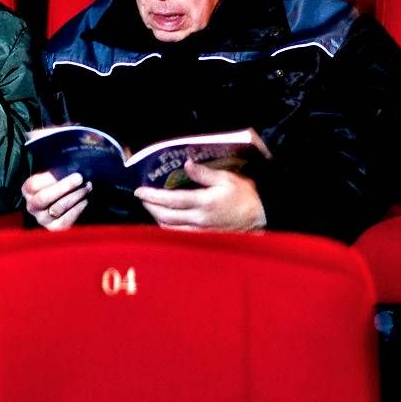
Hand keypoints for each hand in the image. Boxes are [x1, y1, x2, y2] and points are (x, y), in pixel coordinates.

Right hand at [22, 170, 90, 229]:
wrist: (65, 201)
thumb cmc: (59, 182)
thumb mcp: (53, 174)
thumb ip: (57, 170)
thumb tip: (70, 165)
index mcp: (28, 190)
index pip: (34, 184)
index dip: (49, 177)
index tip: (66, 168)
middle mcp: (32, 206)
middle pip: (43, 198)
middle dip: (64, 187)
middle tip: (79, 178)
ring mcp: (43, 219)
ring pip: (57, 208)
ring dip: (75, 196)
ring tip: (86, 187)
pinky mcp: (55, 228)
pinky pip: (66, 219)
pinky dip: (78, 208)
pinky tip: (85, 199)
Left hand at [135, 159, 265, 231]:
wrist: (261, 216)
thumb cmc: (245, 195)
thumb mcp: (227, 178)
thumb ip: (204, 173)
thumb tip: (187, 164)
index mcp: (203, 203)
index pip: (171, 200)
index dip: (153, 196)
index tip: (139, 191)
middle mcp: (198, 219)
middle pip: (166, 217)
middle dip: (150, 207)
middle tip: (142, 198)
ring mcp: (201, 231)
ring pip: (171, 228)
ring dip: (157, 218)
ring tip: (151, 208)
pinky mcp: (205, 237)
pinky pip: (180, 234)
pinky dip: (168, 228)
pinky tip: (166, 222)